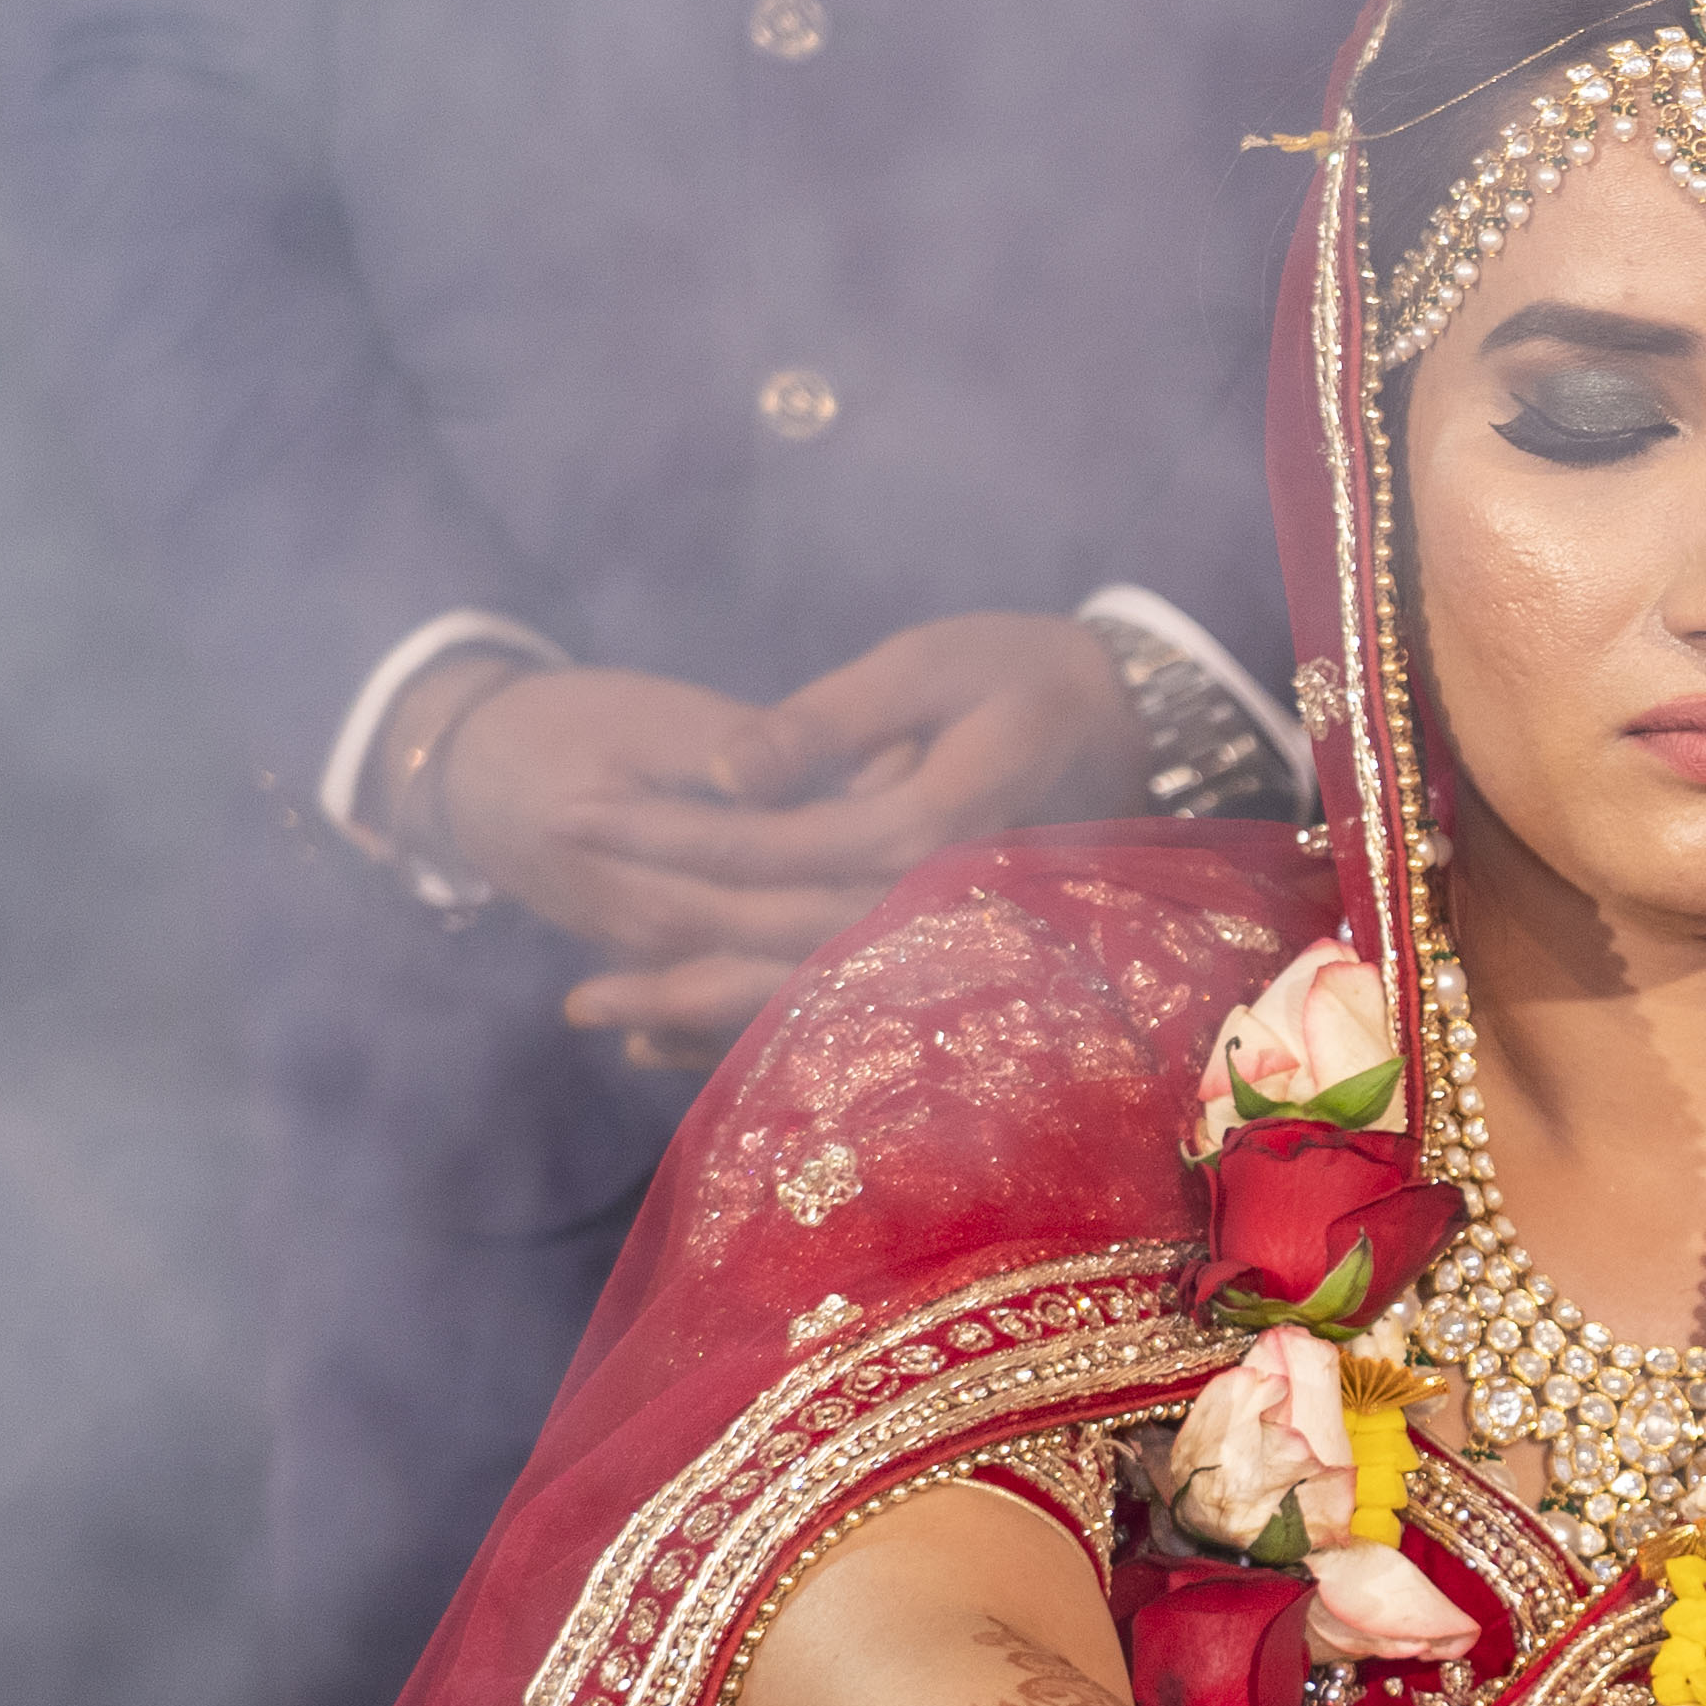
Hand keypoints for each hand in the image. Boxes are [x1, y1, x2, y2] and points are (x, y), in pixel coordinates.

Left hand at [470, 613, 1149, 1068]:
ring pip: (806, 995)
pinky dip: (758, 1026)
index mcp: (926, 826)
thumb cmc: (1026, 672)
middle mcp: (936, 902)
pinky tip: (680, 1042)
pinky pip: (843, 1007)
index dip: (667, 836)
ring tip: (603, 1022)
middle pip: (778, 948)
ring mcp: (947, 939)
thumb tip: (727, 773)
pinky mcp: (946, 950)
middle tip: (569, 993)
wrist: (1136, 722)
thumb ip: (827, 721)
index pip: (770, 846)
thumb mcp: (929, 663)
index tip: (573, 819)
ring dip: (699, 1014)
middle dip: (665, 964)